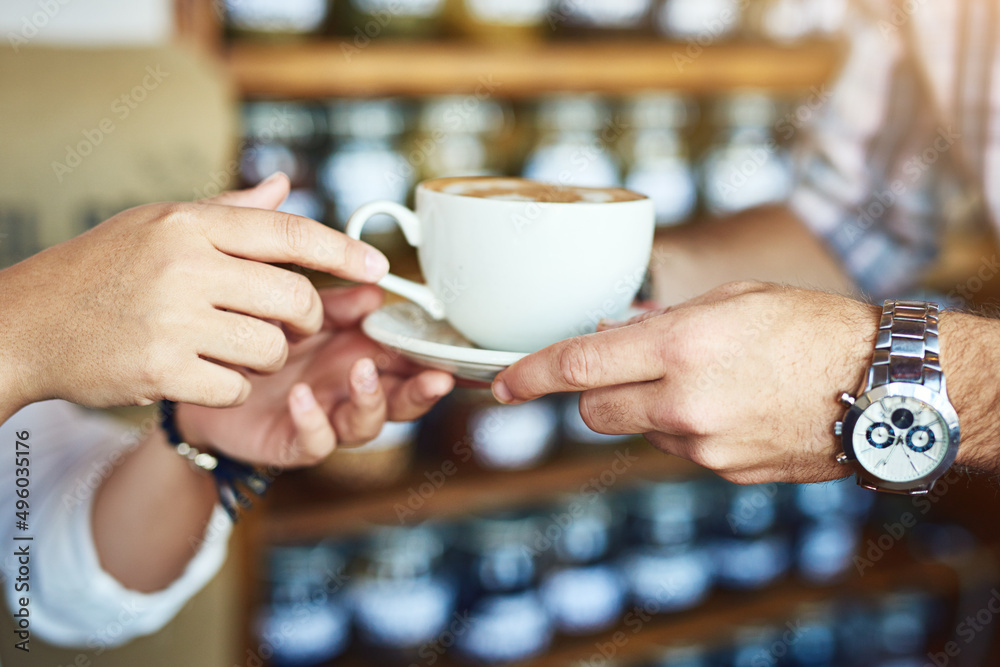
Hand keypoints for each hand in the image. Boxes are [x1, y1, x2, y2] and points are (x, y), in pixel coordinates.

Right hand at [0, 173, 389, 416]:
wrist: (25, 324)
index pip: (290, 232)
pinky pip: (236, 387)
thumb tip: (285, 187)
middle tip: (294, 326)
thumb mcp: (157, 224)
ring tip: (232, 348)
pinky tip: (200, 374)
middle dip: (307, 319)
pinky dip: (228, 387)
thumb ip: (229, 212)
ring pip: (272, 348)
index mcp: (190, 224)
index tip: (378, 267)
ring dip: (266, 358)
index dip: (343, 250)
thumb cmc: (98, 270)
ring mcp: (174, 318)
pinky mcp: (163, 368)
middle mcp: (186, 265)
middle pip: (296, 298)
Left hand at [175, 285, 454, 467]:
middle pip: (403, 400)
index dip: (437, 359)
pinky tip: (302, 397)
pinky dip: (312, 421)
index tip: (457, 350)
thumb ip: (337, 304)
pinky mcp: (292, 443)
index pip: (412, 362)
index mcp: (365, 356)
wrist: (206, 372)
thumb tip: (376, 292)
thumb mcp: (304, 313)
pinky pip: (313, 442)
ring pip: (366, 425)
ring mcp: (327, 419)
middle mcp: (352, 392)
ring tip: (361, 371)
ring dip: (371, 400)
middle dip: (423, 391)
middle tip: (438, 377)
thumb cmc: (264, 341)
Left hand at [492, 282, 879, 483]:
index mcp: (681, 345)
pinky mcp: (724, 471)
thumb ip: (663, 319)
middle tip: (624, 370)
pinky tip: (733, 408)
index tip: (501, 385)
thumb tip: (614, 333)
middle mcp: (683, 401)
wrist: (880, 386)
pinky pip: (680, 450)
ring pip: (639, 431)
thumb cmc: (810, 326)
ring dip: (649, 408)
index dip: (530, 376)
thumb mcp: (731, 300)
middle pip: (595, 411)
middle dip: (594, 393)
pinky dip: (687, 430)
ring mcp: (703, 445)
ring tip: (708, 383)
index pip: (579, 366)